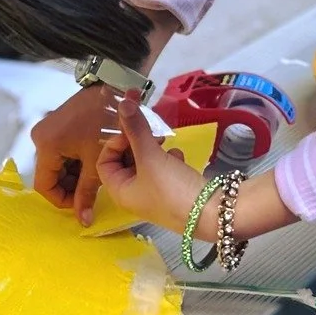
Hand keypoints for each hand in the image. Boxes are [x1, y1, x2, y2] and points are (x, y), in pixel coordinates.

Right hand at [31, 84, 119, 225]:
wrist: (114, 88)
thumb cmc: (107, 123)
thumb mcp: (97, 161)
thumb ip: (87, 192)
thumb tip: (83, 220)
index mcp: (46, 146)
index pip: (44, 186)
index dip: (62, 200)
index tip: (81, 204)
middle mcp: (41, 138)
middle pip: (50, 175)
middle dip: (70, 187)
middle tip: (91, 192)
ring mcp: (48, 130)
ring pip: (57, 165)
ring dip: (74, 175)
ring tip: (95, 178)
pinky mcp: (57, 126)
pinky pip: (61, 152)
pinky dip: (75, 162)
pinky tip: (92, 164)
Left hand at [95, 94, 205, 232]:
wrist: (211, 212)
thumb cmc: (172, 188)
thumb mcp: (151, 157)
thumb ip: (136, 129)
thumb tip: (123, 102)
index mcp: (120, 192)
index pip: (104, 163)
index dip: (114, 144)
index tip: (131, 132)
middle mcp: (134, 195)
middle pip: (126, 161)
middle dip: (137, 143)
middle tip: (151, 132)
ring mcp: (155, 194)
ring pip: (146, 163)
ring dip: (154, 149)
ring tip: (165, 142)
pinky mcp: (174, 191)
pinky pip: (164, 169)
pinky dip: (169, 159)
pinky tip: (178, 157)